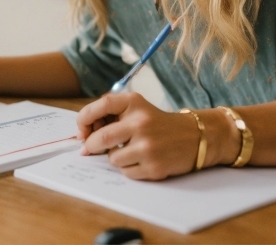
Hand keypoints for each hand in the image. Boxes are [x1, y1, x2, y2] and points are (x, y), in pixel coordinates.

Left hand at [77, 92, 234, 180]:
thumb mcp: (138, 110)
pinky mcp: (153, 166)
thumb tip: (83, 136)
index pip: (101, 105)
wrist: (195, 136)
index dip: (85, 118)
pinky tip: (142, 160)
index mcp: (135, 102)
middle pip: (100, 137)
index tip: (81, 130)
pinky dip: (129, 169)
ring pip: (112, 158)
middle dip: (92, 145)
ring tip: (131, 151)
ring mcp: (147, 145)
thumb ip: (113, 117)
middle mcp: (141, 121)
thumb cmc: (159, 123)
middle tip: (91, 148)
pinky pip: (126, 172)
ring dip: (116, 158)